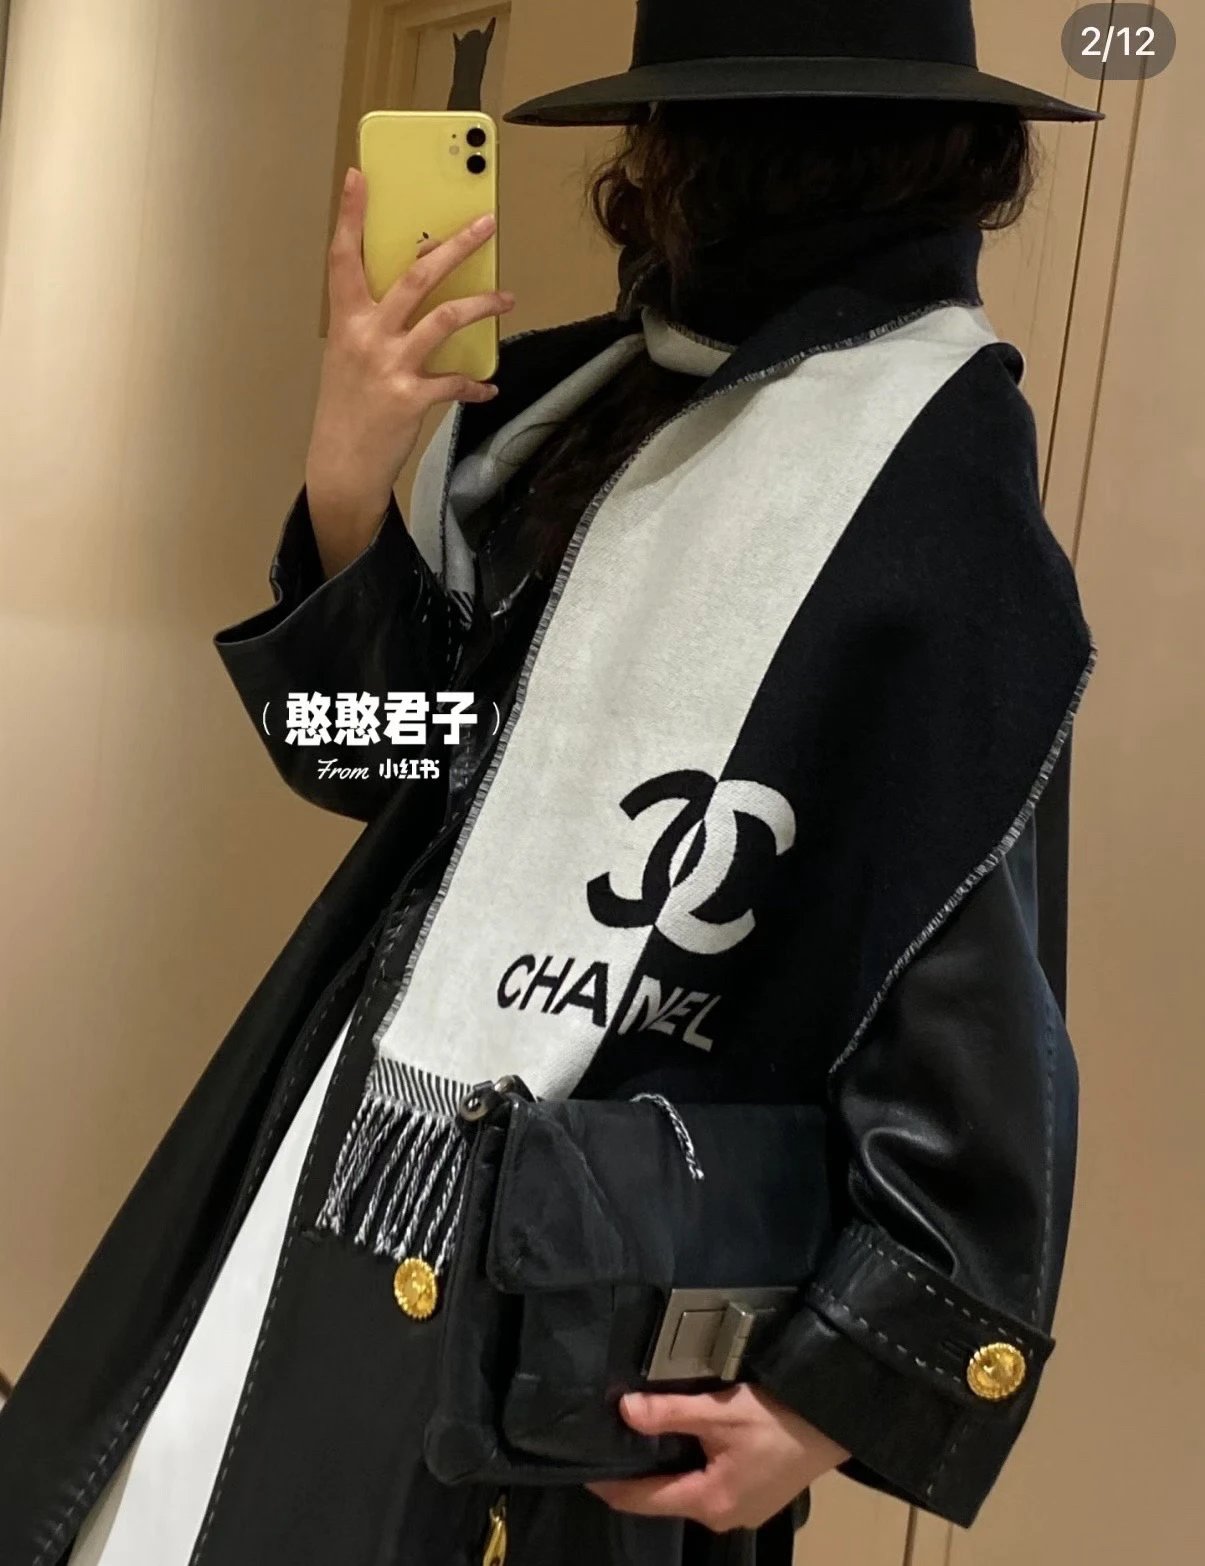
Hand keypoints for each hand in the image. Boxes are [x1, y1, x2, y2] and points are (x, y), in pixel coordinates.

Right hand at [306, 166, 514, 576]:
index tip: (359, 177)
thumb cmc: (347, 407)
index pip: (344, 257)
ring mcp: (389, 365)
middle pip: (415, 276)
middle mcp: (366, 336)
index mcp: (347, 320)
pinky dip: (475, 384)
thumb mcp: (348, 357)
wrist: (341, 465)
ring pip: (444, 318)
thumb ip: (373, 323)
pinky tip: (488, 387)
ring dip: (482, 304)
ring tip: (507, 297)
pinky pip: (454, 383)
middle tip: (486, 225)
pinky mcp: (411, 398)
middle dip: (455, 246)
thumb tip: (415, 294)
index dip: (351, 215)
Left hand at [586, 1386, 850, 1533]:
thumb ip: (671, 1413)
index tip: (581, 1466)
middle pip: (662, 1497)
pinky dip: (686, 1466)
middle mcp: (720, 1515)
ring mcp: (739, 1509)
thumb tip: (623, 1410)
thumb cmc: (780, 1418)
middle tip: (606, 1439)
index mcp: (709, 1502)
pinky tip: (677, 1440)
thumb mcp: (721, 1411)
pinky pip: (705, 1485)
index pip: (642, 1500)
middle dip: (633, 1473)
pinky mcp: (753, 1495)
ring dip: (661, 1467)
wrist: (836, 1420)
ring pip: (684, 1491)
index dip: (608, 1484)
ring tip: (633, 1435)